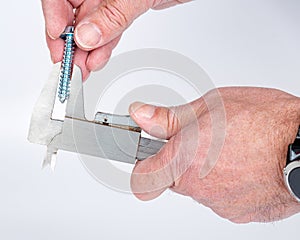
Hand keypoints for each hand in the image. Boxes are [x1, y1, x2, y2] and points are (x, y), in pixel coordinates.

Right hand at [41, 0, 191, 79]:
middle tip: (70, 66)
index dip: (54, 19)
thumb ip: (112, 15)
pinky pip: (107, 30)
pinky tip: (98, 59)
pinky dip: (103, 46)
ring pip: (90, 27)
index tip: (58, 42)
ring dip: (86, 51)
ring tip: (84, 69)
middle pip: (71, 15)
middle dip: (70, 44)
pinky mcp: (122, 10)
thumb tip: (87, 36)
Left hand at [129, 87, 299, 222]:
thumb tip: (140, 115)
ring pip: (198, 186)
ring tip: (228, 149)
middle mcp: (196, 188)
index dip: (142, 164)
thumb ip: (168, 118)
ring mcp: (218, 203)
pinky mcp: (237, 212)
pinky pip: (220, 195)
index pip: (141, 178)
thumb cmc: (261, 123)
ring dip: (205, 169)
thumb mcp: (207, 107)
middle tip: (200, 140)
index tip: (148, 153)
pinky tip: (241, 163)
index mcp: (182, 161)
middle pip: (172, 179)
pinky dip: (226, 181)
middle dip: (180, 160)